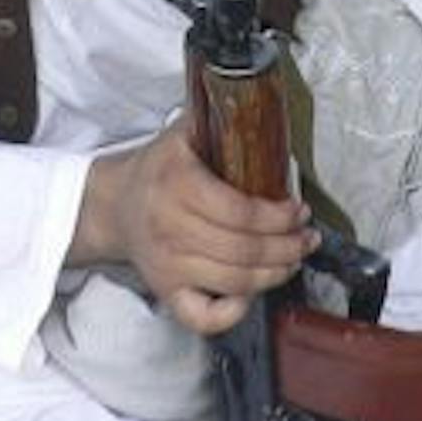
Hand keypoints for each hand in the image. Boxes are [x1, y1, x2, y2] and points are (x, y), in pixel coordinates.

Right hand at [69, 120, 314, 334]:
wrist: (114, 206)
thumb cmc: (158, 168)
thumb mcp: (183, 133)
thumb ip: (218, 119)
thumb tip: (259, 102)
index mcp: (179, 186)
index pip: (239, 213)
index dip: (278, 217)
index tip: (299, 210)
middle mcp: (172, 230)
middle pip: (244, 252)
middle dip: (287, 247)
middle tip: (307, 237)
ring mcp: (168, 267)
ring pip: (234, 283)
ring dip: (275, 274)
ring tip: (295, 258)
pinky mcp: (166, 293)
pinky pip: (202, 318)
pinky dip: (232, 313)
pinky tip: (253, 294)